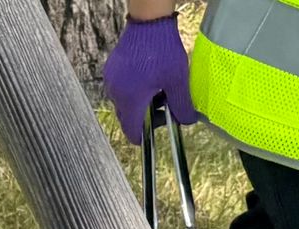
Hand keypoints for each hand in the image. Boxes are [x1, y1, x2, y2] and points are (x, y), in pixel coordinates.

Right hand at [102, 16, 197, 145]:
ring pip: (124, 103)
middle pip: (129, 118)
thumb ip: (182, 105)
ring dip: (140, 102)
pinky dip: (133, 89)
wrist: (148, 22)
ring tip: (158, 87)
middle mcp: (116, 95)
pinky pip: (120, 88)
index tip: (156, 130)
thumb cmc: (162, 50)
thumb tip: (187, 121)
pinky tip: (147, 77)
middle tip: (165, 102)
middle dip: (146, 116)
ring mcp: (111, 82)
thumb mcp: (177, 80)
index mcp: (131, 101)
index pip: (132, 132)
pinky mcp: (111, 71)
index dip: (145, 136)